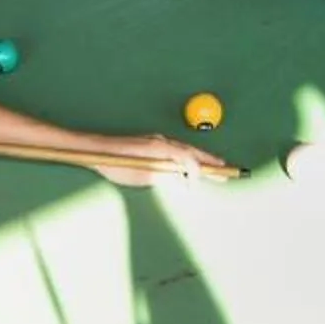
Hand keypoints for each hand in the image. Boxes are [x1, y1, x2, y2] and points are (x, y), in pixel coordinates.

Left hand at [98, 134, 229, 186]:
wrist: (96, 150)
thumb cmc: (116, 163)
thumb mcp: (143, 175)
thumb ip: (166, 176)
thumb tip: (184, 180)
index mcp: (162, 148)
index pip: (190, 158)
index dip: (201, 171)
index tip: (207, 182)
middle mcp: (163, 141)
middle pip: (193, 151)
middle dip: (210, 162)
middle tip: (228, 170)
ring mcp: (158, 141)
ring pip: (186, 150)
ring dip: (201, 159)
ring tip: (216, 167)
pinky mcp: (152, 144)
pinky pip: (177, 150)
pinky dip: (189, 157)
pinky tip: (192, 165)